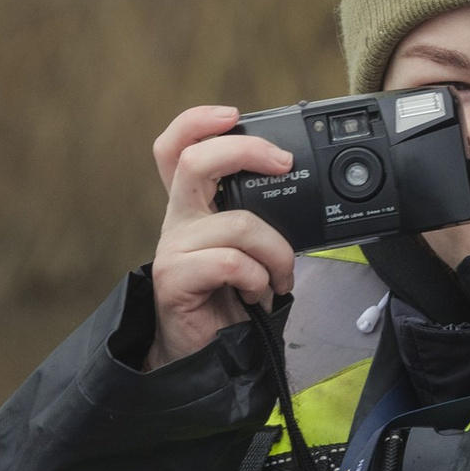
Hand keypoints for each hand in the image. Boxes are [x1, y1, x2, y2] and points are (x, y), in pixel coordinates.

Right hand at [144, 107, 296, 370]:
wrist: (208, 355)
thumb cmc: (231, 298)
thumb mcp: (250, 247)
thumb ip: (260, 214)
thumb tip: (295, 186)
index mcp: (194, 206)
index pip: (175, 148)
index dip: (197, 122)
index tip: (233, 115)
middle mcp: (179, 220)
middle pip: (194, 161)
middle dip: (245, 151)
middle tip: (282, 162)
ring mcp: (174, 248)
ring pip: (238, 223)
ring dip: (277, 252)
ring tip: (279, 277)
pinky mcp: (175, 278)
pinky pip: (232, 262)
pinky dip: (259, 278)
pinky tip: (258, 293)